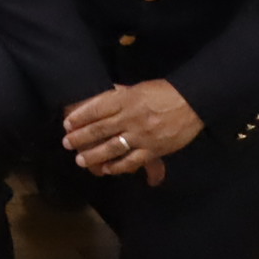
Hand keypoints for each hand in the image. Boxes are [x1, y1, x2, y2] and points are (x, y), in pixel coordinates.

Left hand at [63, 78, 201, 179]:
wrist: (192, 103)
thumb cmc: (163, 92)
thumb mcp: (137, 88)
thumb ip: (117, 97)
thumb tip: (96, 103)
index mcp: (126, 99)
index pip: (96, 109)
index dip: (79, 117)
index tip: (67, 124)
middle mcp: (131, 118)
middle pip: (100, 129)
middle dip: (80, 137)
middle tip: (67, 143)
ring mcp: (142, 135)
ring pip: (113, 147)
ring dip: (94, 155)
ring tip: (80, 160)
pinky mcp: (154, 150)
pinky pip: (132, 161)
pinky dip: (118, 166)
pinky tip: (106, 169)